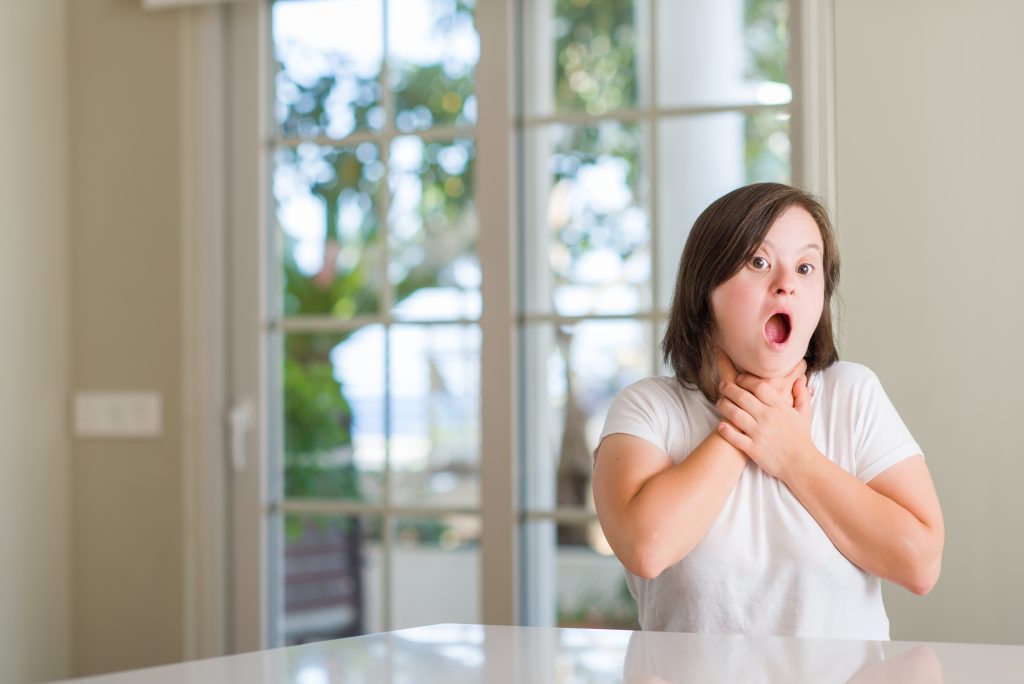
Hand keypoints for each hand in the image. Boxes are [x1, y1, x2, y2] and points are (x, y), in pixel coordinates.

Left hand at [714, 362, 815, 479]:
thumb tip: (800, 380)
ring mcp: (759, 433)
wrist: (801, 464)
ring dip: (724, 406)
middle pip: (743, 397)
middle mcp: (767, 418)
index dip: (746, 380)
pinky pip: (735, 437)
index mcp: (779, 408)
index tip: (739, 378)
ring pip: (735, 415)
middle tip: (722, 385)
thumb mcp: (805, 415)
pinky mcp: (753, 448)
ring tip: (719, 402)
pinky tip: (720, 425)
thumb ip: (802, 396)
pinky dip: (726, 430)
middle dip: (729, 389)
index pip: (759, 387)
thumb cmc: (801, 439)